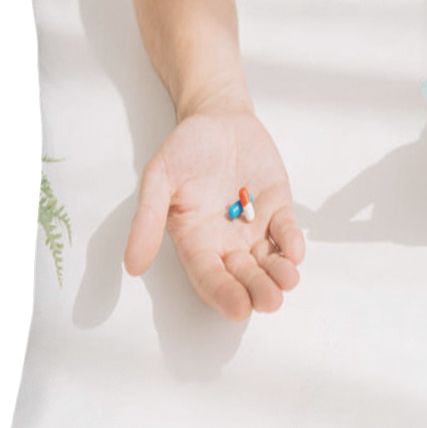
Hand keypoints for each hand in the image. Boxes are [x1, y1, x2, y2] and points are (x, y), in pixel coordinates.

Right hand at [123, 107, 304, 320]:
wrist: (218, 118)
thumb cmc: (185, 149)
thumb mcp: (159, 178)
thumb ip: (148, 220)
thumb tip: (132, 265)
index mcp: (196, 241)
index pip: (210, 278)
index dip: (224, 295)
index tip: (239, 309)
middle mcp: (227, 242)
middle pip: (244, 277)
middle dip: (258, 291)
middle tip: (270, 300)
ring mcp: (255, 227)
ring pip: (270, 261)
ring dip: (280, 273)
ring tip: (287, 279)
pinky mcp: (279, 209)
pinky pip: (287, 232)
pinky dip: (292, 243)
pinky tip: (294, 251)